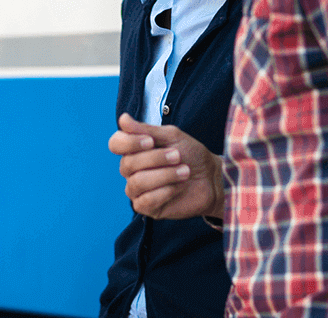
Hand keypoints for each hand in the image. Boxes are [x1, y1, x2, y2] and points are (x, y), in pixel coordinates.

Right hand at [108, 112, 224, 220]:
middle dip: (156, 159)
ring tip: (184, 172)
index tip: (150, 141)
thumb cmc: (191, 155)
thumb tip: (123, 119)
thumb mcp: (172, 137)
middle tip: (178, 156)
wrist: (211, 178)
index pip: (115, 144)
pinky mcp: (146, 207)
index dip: (129, 142)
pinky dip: (165, 192)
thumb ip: (146, 129)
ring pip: (137, 183)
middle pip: (127, 163)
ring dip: (164, 175)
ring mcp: (137, 189)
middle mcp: (132, 170)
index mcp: (135, 150)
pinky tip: (178, 187)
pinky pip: (145, 200)